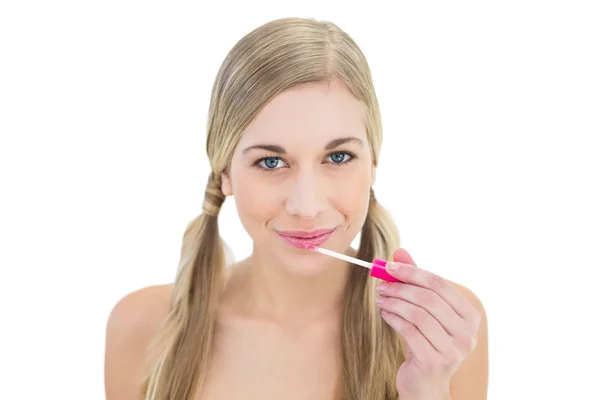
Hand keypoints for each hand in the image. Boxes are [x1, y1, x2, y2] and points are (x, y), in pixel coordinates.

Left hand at [375, 249, 481, 399]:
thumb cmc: (427, 341)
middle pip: (429, 298)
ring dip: (394, 302)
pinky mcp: (435, 361)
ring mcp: (454, 350)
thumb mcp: (425, 311)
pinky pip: (409, 331)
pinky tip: (385, 314)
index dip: (412, 272)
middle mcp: (468, 333)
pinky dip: (393, 318)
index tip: (389, 266)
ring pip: (418, 314)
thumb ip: (416, 282)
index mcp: (470, 316)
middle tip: (381, 284)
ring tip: (381, 299)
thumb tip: (400, 252)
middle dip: (401, 287)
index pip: (440, 284)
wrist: (426, 384)